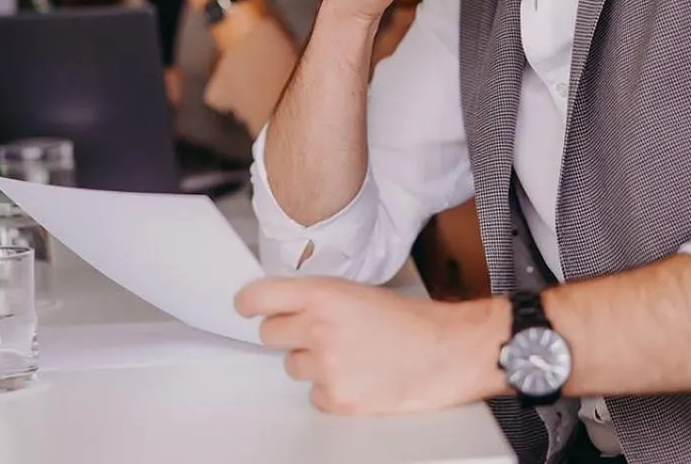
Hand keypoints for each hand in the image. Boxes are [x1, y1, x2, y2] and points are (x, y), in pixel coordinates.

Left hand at [236, 276, 503, 414]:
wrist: (445, 353)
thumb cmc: (410, 322)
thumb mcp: (358, 292)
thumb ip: (318, 298)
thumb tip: (286, 305)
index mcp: (323, 295)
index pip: (260, 296)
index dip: (249, 302)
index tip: (245, 306)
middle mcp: (318, 329)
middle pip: (268, 334)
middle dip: (287, 334)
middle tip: (315, 334)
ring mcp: (326, 366)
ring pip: (292, 366)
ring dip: (312, 363)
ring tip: (349, 356)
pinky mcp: (337, 398)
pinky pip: (314, 394)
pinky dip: (331, 389)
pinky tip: (359, 377)